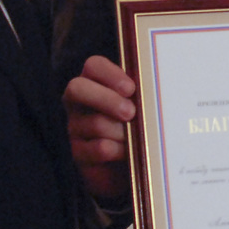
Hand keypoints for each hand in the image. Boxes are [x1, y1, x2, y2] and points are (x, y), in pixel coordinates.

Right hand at [63, 56, 135, 200]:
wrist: (134, 163)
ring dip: (122, 131)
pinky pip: (99, 148)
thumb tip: (153, 88)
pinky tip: (130, 154)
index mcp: (94, 81)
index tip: (131, 88)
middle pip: (77, 88)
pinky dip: (120, 151)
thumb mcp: (142, 105)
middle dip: (107, 100)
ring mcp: (75, 127)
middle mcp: (78, 102)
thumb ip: (142, 93)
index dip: (110, 74)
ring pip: (95, 123)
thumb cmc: (140, 125)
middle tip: (131, 112)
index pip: (93, 66)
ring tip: (137, 138)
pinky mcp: (78, 153)